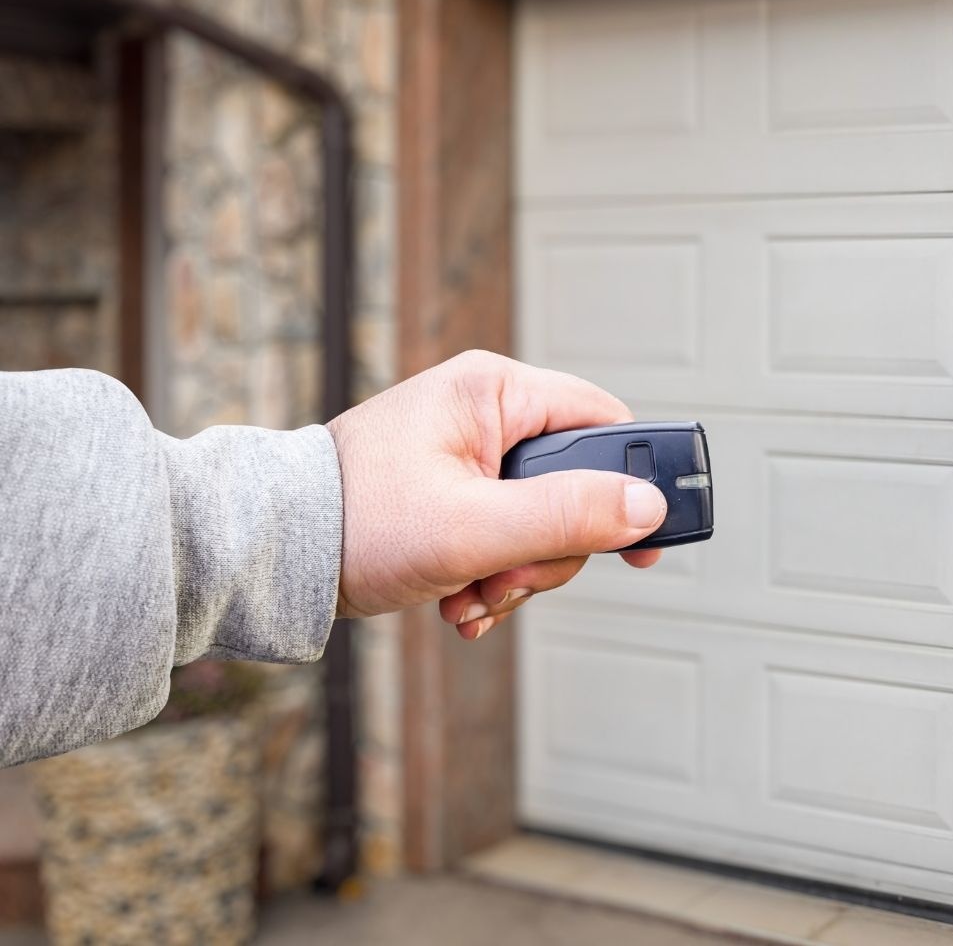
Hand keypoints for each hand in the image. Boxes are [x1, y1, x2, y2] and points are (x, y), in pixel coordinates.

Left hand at [326, 350, 665, 638]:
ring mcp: (468, 454)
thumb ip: (567, 515)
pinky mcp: (452, 491)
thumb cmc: (352, 523)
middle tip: (508, 578)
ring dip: (518, 574)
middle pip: (576, 486)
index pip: (604, 423)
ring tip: (472, 594)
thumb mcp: (474, 527)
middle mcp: (485, 412)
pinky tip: (460, 598)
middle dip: (550, 550)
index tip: (644, 543)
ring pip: (543, 521)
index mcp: (494, 391)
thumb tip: (648, 507)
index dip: (634, 484)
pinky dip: (492, 576)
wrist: (267, 556)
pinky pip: (507, 536)